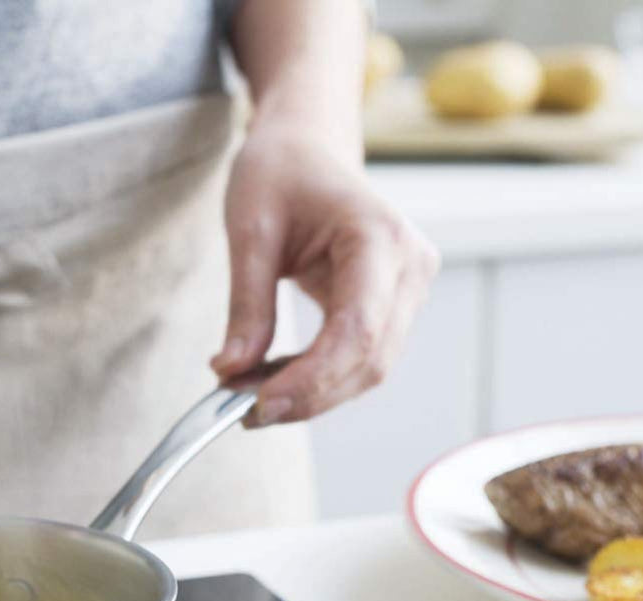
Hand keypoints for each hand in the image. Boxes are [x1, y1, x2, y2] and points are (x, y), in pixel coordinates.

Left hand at [213, 122, 438, 426]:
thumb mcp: (250, 230)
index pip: (358, 330)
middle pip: (369, 360)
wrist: (306, 147)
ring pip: (368, 369)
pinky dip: (316, 378)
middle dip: (306, 396)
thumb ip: (246, 305)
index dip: (312, 380)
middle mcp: (410, 267)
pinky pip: (360, 357)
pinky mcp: (393, 306)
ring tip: (247, 393)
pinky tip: (271, 378)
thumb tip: (232, 372)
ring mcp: (409, 289)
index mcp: (381, 237)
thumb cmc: (280, 171)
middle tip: (240, 411)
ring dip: (310, 393)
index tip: (258, 406)